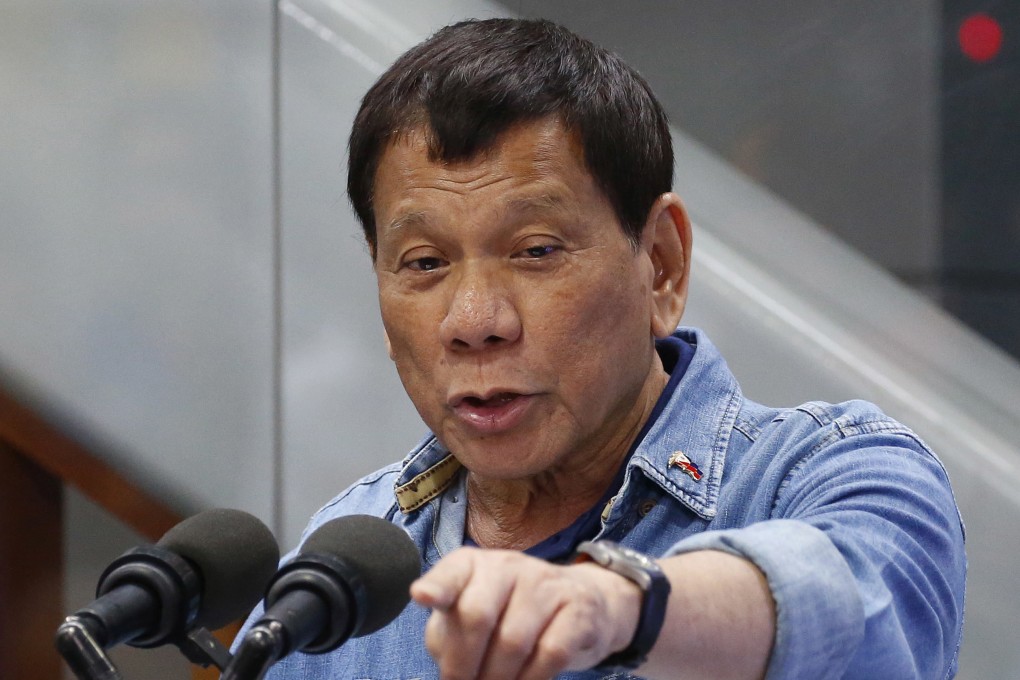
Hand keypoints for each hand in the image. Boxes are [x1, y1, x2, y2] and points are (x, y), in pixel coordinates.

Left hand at [410, 547, 641, 679]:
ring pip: (513, 641)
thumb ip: (449, 637)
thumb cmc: (510, 615)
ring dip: (497, 678)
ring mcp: (545, 584)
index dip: (437, 586)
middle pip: (477, 614)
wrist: (579, 603)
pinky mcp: (577, 608)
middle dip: (462, 664)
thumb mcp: (471, 619)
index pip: (452, 573)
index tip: (421, 596)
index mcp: (473, 566)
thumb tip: (449, 670)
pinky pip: (550, 653)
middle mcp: (508, 566)